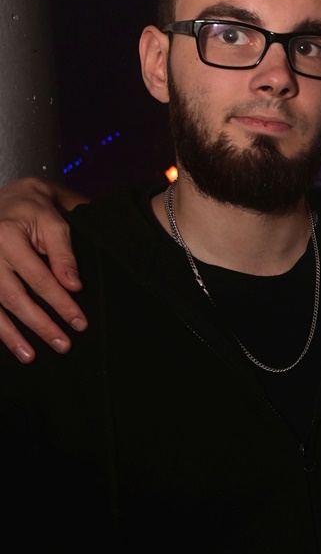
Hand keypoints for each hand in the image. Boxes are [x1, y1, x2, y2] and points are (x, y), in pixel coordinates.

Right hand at [0, 179, 86, 361]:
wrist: (10, 197)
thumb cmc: (34, 210)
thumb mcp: (54, 223)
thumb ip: (64, 254)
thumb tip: (73, 287)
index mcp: (8, 237)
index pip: (39, 278)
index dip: (61, 302)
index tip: (79, 323)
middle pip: (14, 297)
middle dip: (40, 324)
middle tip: (63, 345)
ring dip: (11, 335)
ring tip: (30, 356)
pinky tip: (11, 344)